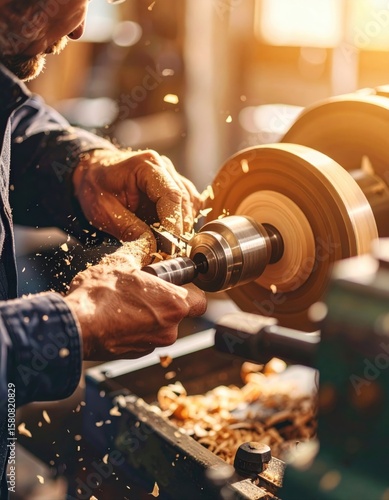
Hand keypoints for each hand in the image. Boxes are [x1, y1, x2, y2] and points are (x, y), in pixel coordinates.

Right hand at [64, 238, 206, 359]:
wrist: (76, 325)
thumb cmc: (100, 295)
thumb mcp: (122, 262)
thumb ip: (140, 254)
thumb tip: (142, 245)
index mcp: (174, 303)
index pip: (200, 300)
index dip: (191, 291)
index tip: (179, 285)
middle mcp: (169, 328)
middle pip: (178, 314)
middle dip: (164, 303)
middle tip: (144, 291)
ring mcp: (153, 344)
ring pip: (159, 327)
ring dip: (148, 316)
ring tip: (126, 303)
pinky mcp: (136, 354)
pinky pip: (143, 338)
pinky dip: (135, 330)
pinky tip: (117, 318)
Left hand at [73, 148, 201, 247]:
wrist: (93, 173)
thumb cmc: (96, 187)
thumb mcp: (104, 211)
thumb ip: (129, 229)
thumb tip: (152, 248)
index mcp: (146, 166)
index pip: (171, 196)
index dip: (174, 224)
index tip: (170, 246)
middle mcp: (164, 167)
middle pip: (184, 202)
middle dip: (178, 230)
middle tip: (167, 252)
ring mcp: (172, 175)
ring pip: (190, 205)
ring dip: (181, 227)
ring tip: (165, 244)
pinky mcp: (175, 186)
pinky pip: (188, 206)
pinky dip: (182, 222)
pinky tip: (167, 232)